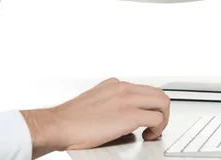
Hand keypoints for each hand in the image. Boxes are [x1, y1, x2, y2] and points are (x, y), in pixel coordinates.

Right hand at [20, 78, 169, 158]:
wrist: (57, 125)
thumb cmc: (70, 119)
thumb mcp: (94, 100)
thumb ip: (111, 101)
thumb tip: (121, 115)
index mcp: (115, 85)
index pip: (145, 89)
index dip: (150, 104)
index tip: (148, 114)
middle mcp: (124, 88)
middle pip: (157, 93)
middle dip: (161, 110)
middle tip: (156, 124)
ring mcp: (128, 100)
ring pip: (162, 102)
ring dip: (163, 118)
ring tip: (154, 131)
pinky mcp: (130, 115)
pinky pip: (156, 118)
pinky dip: (158, 128)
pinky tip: (149, 135)